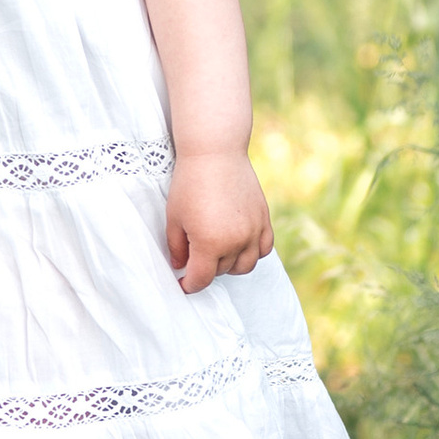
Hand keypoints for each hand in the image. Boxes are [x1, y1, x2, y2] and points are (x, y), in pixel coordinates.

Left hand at [165, 148, 273, 293]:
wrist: (215, 152)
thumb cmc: (190, 182)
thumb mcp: (174, 217)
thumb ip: (177, 247)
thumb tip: (181, 266)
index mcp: (210, 243)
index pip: (201, 279)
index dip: (189, 285)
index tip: (183, 284)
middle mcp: (236, 241)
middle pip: (222, 272)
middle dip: (206, 269)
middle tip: (194, 256)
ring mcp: (253, 231)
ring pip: (245, 265)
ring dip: (230, 265)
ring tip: (217, 253)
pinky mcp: (264, 219)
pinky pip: (264, 249)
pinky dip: (252, 253)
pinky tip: (239, 245)